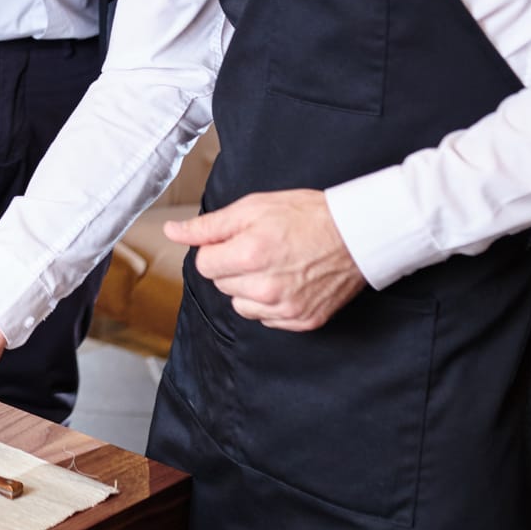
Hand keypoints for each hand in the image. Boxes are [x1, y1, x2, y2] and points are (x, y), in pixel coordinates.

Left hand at [166, 189, 366, 329]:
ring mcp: (285, 308)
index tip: (237, 240)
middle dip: (232, 266)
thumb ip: (208, 225)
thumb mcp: (252, 208)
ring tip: (274, 265)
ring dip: (248, 288)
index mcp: (249, 255)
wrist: (358, 234)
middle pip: (221, 285)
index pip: (205, 265)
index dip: (217, 249)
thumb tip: (172, 231)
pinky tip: (287, 282)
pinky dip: (270, 303)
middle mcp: (265, 288)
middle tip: (261, 248)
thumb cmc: (307, 215)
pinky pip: (266, 318)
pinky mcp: (302, 321)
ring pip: (241, 305)